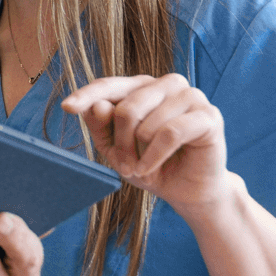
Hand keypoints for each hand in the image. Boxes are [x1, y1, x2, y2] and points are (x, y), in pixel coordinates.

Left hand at [62, 73, 230, 214]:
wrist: (188, 191)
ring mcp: (191, 96)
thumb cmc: (151, 164)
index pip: (108, 84)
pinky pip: (169, 133)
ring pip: (146, 121)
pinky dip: (155, 155)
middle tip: (122, 165)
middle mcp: (166, 84)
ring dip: (138, 152)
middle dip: (119, 143)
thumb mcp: (115, 148)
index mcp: (142, 86)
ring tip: (140, 167)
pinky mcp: (209, 116)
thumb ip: (102, 125)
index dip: (86, 95)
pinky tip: (150, 168)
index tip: (67, 107)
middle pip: (126, 108)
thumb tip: (98, 105)